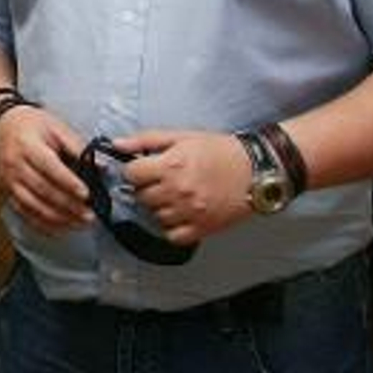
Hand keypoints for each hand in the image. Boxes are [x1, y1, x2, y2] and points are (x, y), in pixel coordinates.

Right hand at [0, 106, 91, 235]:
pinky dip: (42, 224)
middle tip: (89, 214)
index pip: (49, 166)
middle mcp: (15, 165)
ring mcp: (9, 181)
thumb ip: (77, 146)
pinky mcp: (8, 192)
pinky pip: (24, 213)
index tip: (86, 194)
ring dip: (58, 218)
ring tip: (80, 223)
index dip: (68, 182)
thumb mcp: (55, 126)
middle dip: (68, 205)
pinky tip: (60, 229)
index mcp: (28, 145)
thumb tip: (101, 166)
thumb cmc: (30, 125)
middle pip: (42, 189)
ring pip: (33, 205)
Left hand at [115, 129, 252, 242]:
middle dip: (147, 188)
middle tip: (162, 181)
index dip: (135, 170)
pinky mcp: (202, 228)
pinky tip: (180, 213)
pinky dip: (172, 227)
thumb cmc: (219, 150)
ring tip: (175, 195)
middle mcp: (178, 190)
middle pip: (141, 196)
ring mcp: (190, 212)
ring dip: (160, 207)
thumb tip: (116, 144)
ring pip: (155, 216)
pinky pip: (172, 235)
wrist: (256, 170)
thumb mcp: (182, 137)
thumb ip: (146, 140)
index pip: (131, 174)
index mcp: (171, 165)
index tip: (144, 169)